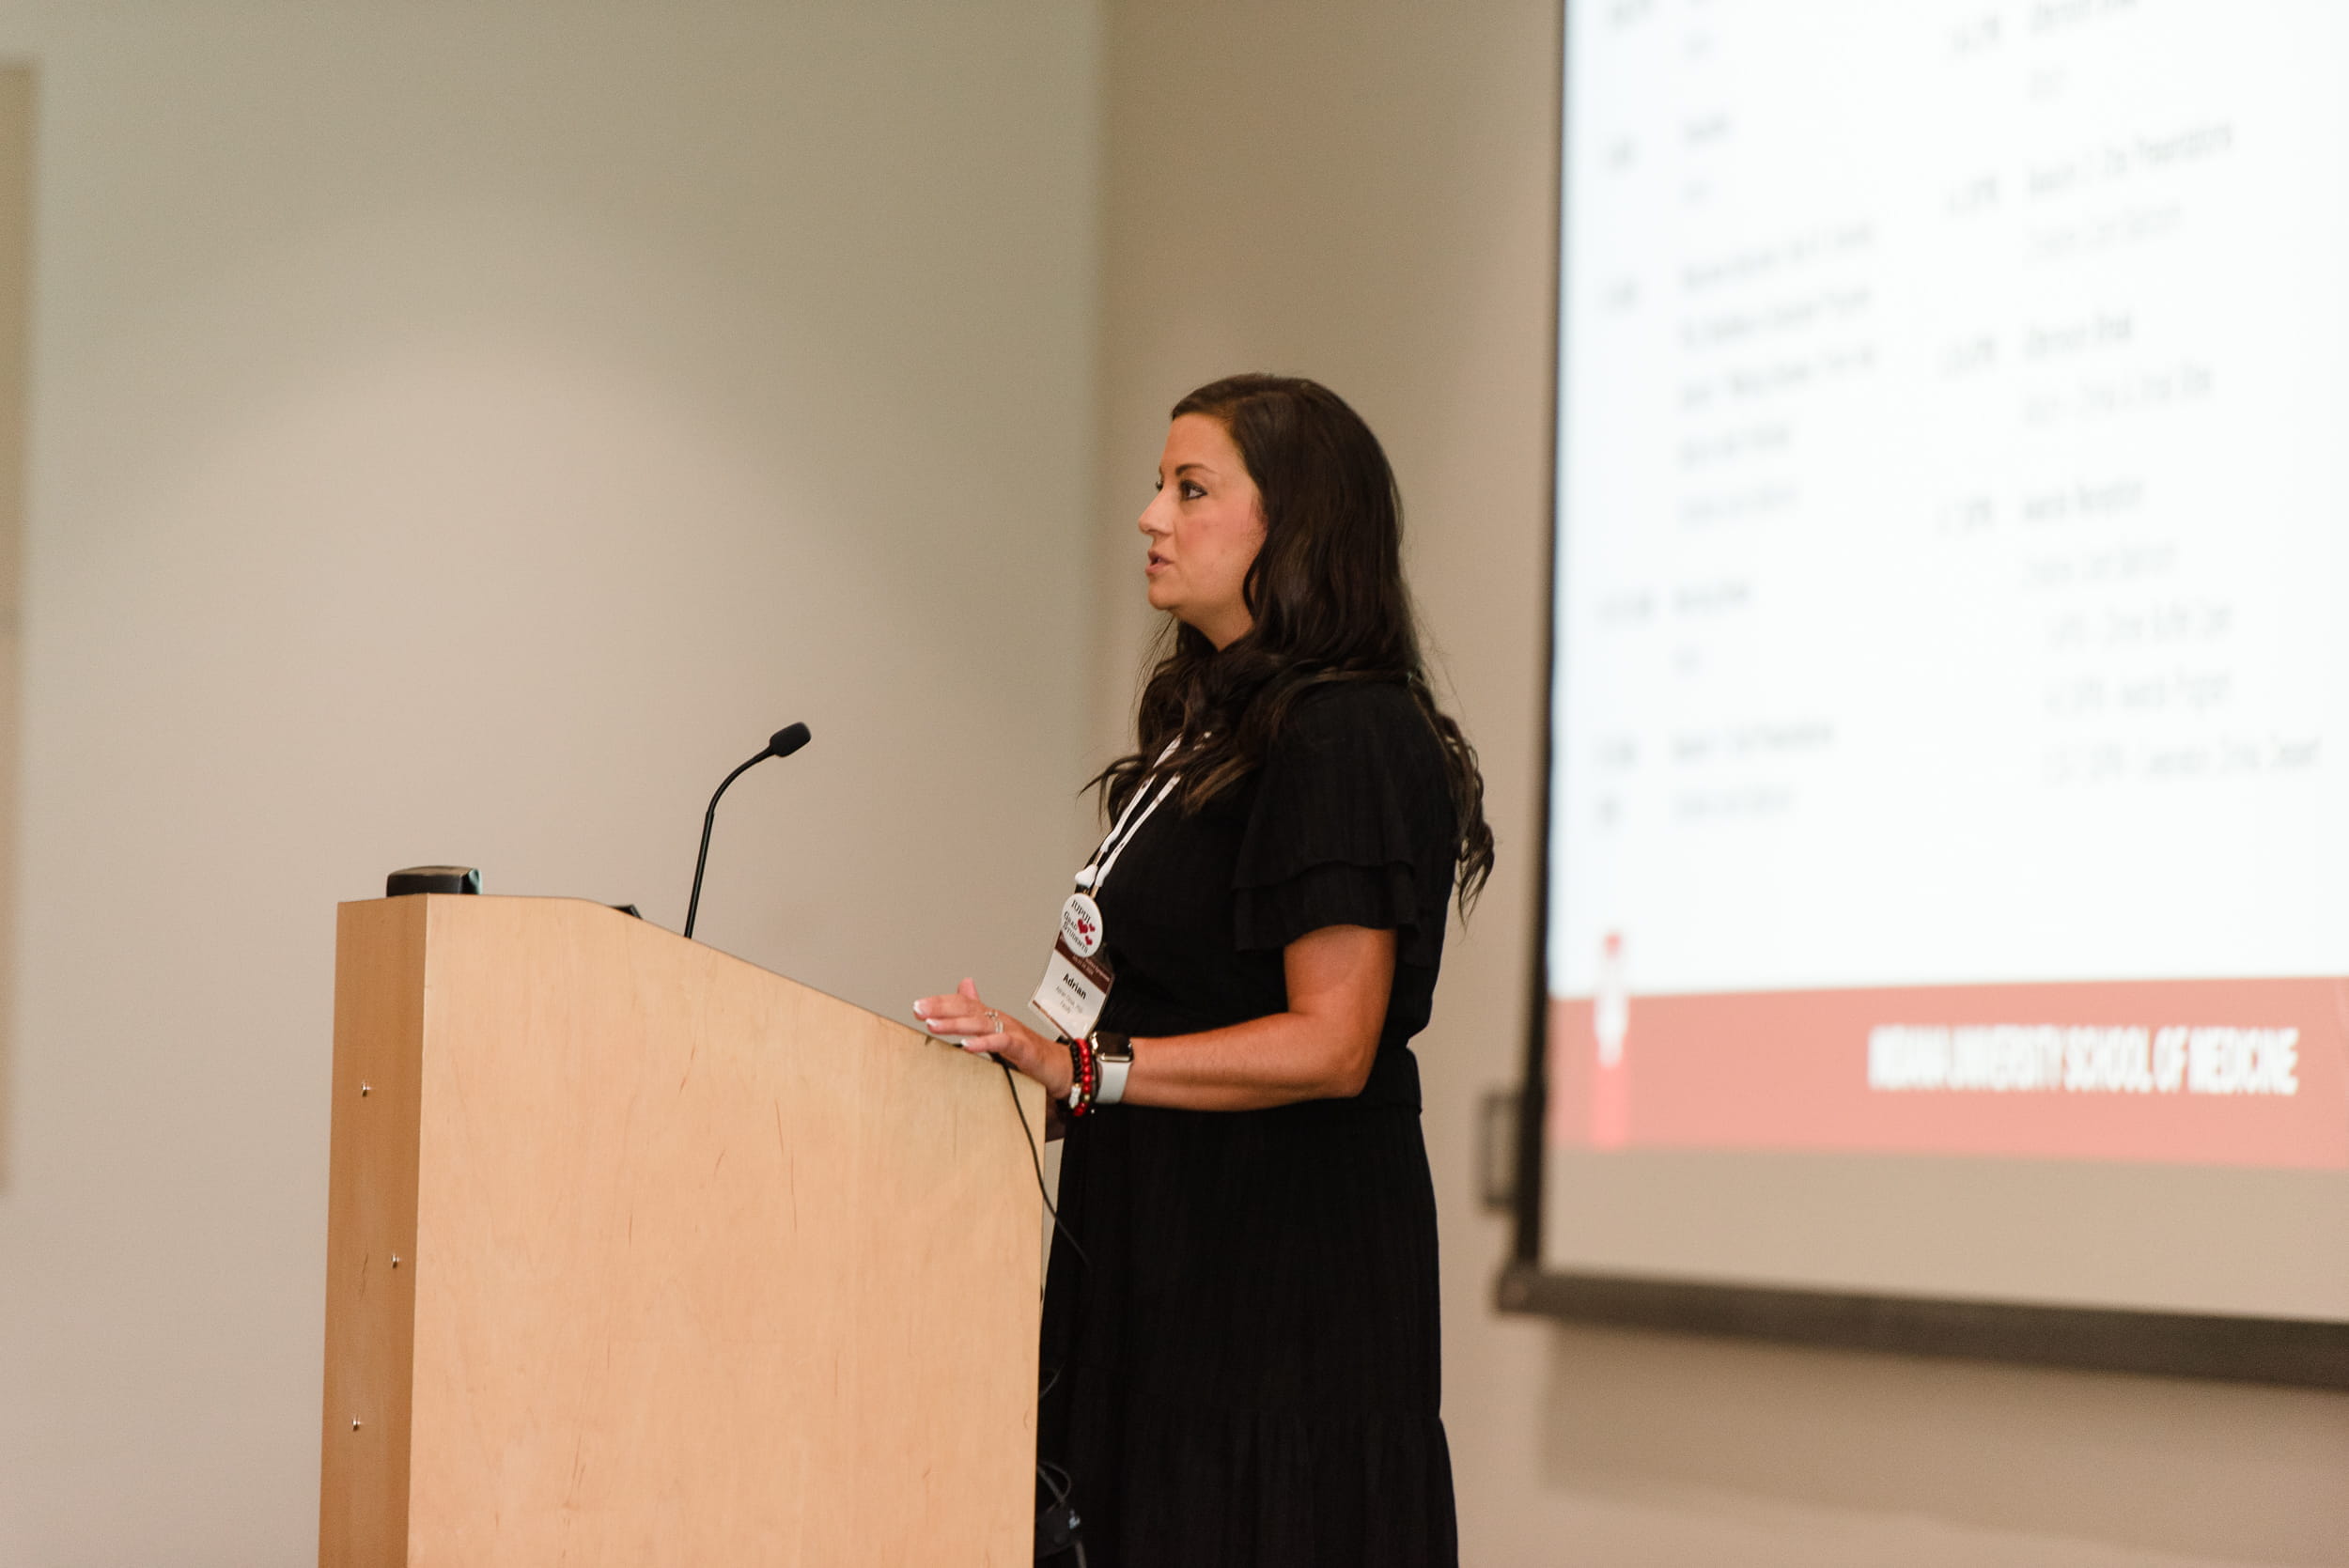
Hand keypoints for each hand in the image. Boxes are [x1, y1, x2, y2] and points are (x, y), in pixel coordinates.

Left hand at [912, 978, 1072, 1099]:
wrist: (1060, 1066)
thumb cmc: (1028, 1050)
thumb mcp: (998, 1031)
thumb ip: (978, 1011)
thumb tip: (964, 985)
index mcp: (991, 1017)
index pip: (963, 1003)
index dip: (940, 1003)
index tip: (917, 1007)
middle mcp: (1000, 1019)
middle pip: (968, 1008)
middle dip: (941, 1008)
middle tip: (918, 1010)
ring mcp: (1012, 1032)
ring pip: (980, 1023)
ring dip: (955, 1024)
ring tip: (933, 1025)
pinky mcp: (1023, 1048)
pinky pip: (1001, 1042)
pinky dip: (984, 1043)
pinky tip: (967, 1046)